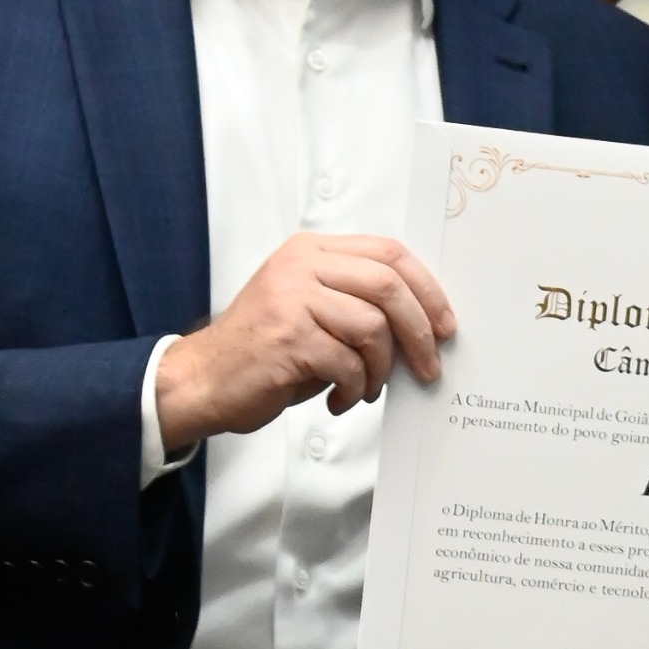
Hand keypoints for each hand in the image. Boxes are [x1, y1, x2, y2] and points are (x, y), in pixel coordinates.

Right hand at [155, 230, 454, 450]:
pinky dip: (355, 388)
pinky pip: (347, 363)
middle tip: (428, 365)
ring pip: (372, 327)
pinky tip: (342, 398)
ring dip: (381, 369)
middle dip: (419, 332)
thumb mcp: (309, 308)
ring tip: (367, 388)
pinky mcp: (288, 337)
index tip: (444, 324)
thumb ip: (355, 301)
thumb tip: (421, 325)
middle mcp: (300, 266)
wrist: (204, 379)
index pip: (388, 253)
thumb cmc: (261, 350)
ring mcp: (292, 299)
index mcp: (310, 251)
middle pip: (388, 285)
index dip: (426, 289)